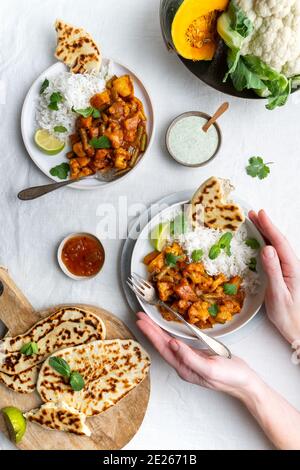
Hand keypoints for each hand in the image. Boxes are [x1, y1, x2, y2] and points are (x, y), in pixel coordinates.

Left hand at [136, 312, 256, 398]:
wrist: (245, 382)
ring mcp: (189, 359)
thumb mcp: (210, 368)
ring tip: (148, 320)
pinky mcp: (196, 355)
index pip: (162, 348)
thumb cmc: (230, 376)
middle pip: (162, 344)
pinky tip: (165, 328)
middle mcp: (183, 364)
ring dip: (157, 331)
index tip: (142, 321)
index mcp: (184, 368)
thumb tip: (172, 344)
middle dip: (150, 330)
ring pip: (168, 342)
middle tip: (140, 316)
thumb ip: (190, 357)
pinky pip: (178, 342)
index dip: (151, 333)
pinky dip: (169, 333)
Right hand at [249, 210, 299, 343]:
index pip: (279, 242)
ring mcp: (289, 269)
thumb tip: (267, 249)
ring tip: (255, 222)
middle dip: (266, 226)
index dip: (269, 227)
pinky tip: (261, 241)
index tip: (260, 214)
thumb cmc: (288, 315)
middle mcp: (292, 266)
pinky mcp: (285, 274)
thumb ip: (272, 270)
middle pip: (279, 241)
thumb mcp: (278, 293)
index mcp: (292, 268)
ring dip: (266, 233)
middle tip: (253, 214)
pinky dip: (267, 243)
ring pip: (277, 246)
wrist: (298, 329)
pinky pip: (276, 254)